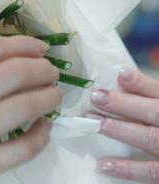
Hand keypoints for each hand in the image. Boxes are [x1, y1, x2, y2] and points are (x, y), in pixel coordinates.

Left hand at [88, 68, 158, 183]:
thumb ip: (148, 97)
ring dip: (120, 130)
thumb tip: (119, 80)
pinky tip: (104, 164)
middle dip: (124, 104)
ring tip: (94, 122)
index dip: (141, 84)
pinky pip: (150, 171)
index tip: (120, 74)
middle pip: (154, 112)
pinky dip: (128, 168)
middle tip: (96, 97)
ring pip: (149, 138)